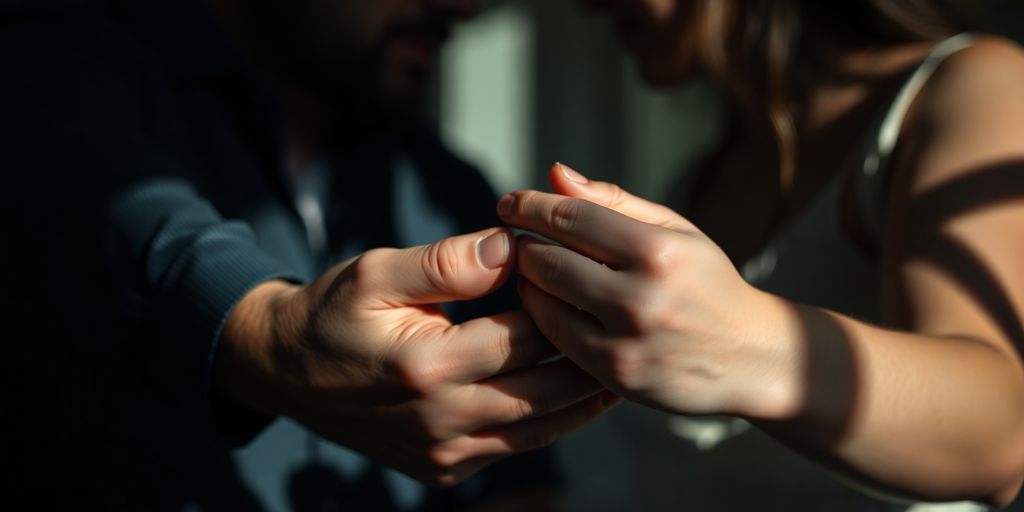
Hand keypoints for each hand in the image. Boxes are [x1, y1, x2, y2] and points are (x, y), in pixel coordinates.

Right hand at [217, 227, 616, 484]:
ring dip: (583, 398)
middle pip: (544, 388)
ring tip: (622, 365)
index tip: (587, 278)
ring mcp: (443, 452)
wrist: (285, 374)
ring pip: (539, 427)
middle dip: (591, 355)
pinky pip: (515, 447)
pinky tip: (575, 397)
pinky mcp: (443, 469)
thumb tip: (510, 245)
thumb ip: (445, 261)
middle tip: (631, 326)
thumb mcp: (377, 272)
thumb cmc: (332, 313)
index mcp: (426, 365)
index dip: (560, 303)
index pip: (523, 334)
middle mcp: (440, 419)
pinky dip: (550, 422)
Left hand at [496, 163, 797, 419]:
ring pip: (542, 300)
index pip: (571, 216)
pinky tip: (548, 305)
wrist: (751, 358)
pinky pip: (555, 338)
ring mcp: (626, 340)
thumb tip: (554, 174)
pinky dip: (541, 317)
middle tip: (517, 240)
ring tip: (533, 271)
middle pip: (546, 259)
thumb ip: (613, 201)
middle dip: (523, 246)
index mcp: (658, 250)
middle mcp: (641, 296)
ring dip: (526, 281)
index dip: (530, 206)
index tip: (509, 202)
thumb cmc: (706, 283)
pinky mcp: (615, 374)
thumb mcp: (675, 231)